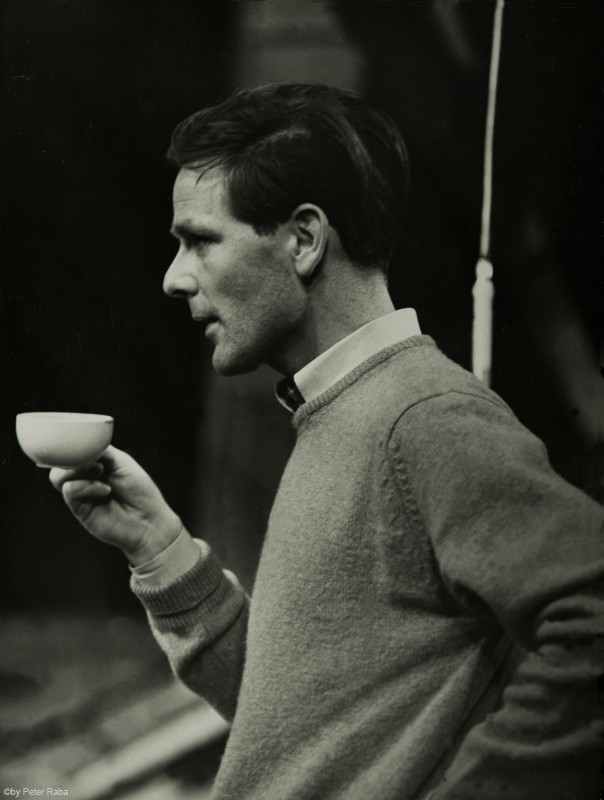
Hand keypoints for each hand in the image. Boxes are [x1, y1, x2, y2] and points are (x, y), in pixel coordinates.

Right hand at [49, 445, 182, 564]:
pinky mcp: (78, 508)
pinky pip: (69, 490)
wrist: (147, 521)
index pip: (73, 448)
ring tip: (99, 473)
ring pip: (58, 476)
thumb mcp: (120, 461)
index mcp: (95, 462)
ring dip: (76, 470)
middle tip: (96, 461)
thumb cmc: (139, 490)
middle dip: (72, 456)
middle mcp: (85, 476)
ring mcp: (80, 492)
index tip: (86, 444)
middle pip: (60, 461)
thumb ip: (98, 450)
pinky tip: (105, 490)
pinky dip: (86, 486)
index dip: (74, 444)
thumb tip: (78, 444)